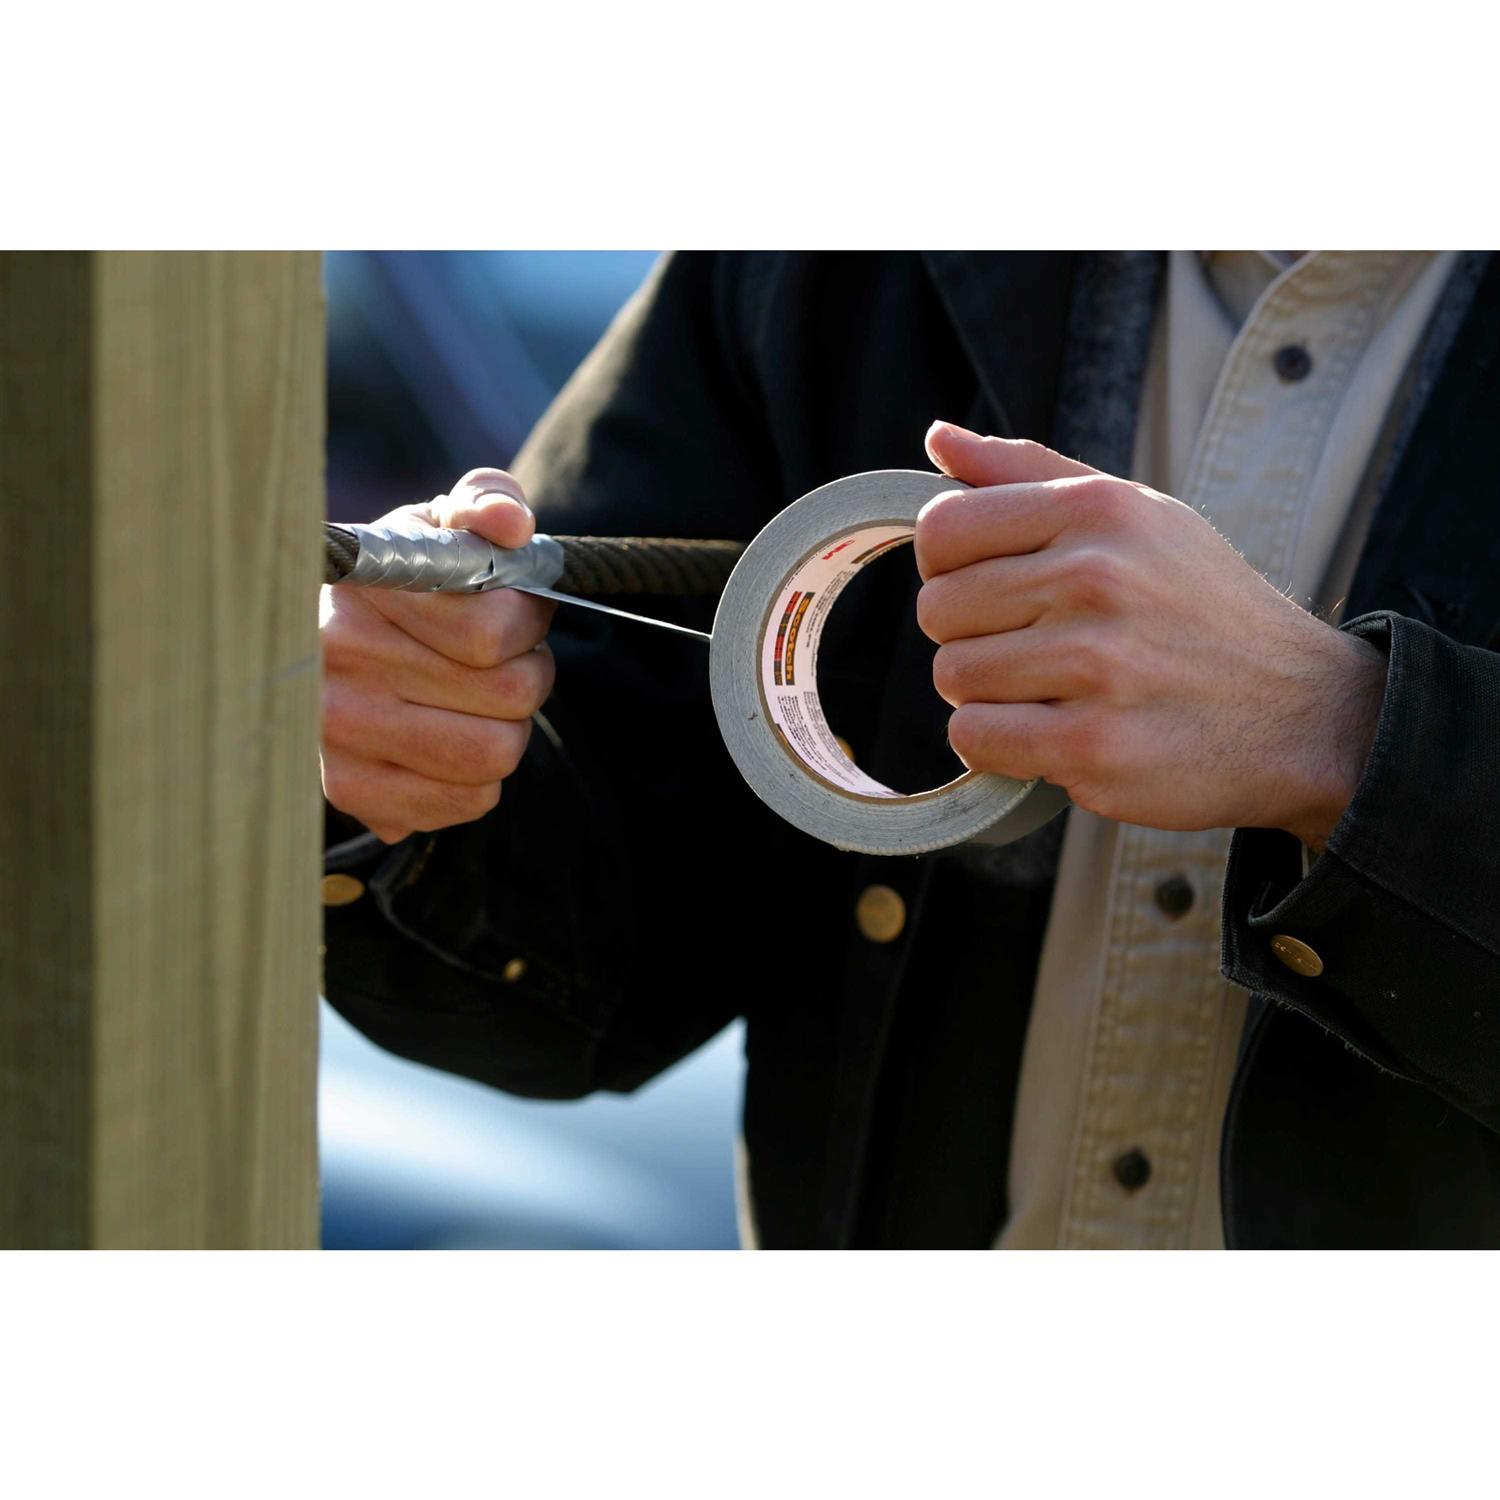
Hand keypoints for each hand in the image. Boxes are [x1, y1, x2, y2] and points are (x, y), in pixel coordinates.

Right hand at [321, 468, 556, 842]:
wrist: (325, 643)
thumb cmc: (404, 580)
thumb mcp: (441, 524)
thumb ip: (486, 503)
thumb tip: (510, 522)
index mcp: (365, 587)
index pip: (491, 633)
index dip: (528, 619)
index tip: (518, 608)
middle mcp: (336, 661)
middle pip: (508, 697)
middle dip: (528, 674)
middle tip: (503, 661)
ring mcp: (336, 732)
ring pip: (494, 754)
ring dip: (508, 727)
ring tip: (480, 701)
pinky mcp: (349, 790)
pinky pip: (468, 801)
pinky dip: (480, 777)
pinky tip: (451, 740)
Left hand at [914, 422, 1387, 847]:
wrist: (1303, 714)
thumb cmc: (1202, 609)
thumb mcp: (1136, 516)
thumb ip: (1028, 474)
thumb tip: (939, 440)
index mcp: (1098, 511)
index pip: (942, 529)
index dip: (947, 568)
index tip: (990, 590)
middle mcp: (1097, 578)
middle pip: (938, 610)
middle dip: (968, 636)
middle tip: (1030, 649)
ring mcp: (1096, 665)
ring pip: (952, 678)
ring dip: (986, 694)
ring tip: (1051, 691)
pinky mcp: (1093, 745)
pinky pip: (975, 738)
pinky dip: (999, 744)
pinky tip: (1052, 732)